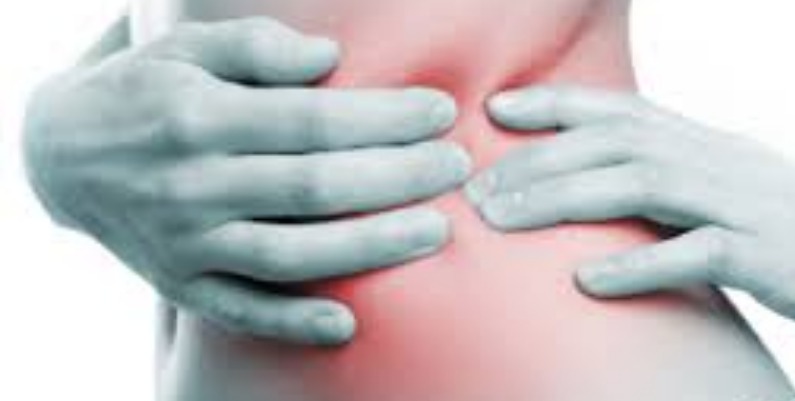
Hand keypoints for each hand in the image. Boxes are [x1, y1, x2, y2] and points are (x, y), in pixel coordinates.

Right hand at [24, 17, 470, 344]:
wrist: (58, 156)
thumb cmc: (142, 91)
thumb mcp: (184, 49)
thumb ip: (256, 48)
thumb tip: (330, 60)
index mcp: (200, 117)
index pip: (313, 121)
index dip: (385, 117)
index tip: (440, 110)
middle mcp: (194, 184)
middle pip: (316, 186)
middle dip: (398, 176)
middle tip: (457, 166)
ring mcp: (187, 241)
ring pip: (292, 253)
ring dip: (369, 246)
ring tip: (435, 231)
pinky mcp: (179, 283)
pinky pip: (240, 310)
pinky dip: (292, 321)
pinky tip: (347, 325)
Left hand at [466, 84, 794, 347]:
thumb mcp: (730, 191)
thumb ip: (671, 183)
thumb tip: (602, 186)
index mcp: (708, 144)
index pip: (622, 109)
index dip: (556, 104)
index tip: (495, 112)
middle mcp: (720, 161)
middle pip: (615, 142)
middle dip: (537, 160)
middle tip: (477, 188)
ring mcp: (745, 204)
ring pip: (641, 184)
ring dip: (563, 199)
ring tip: (504, 219)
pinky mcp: (769, 257)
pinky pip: (696, 252)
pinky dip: (636, 264)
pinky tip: (586, 281)